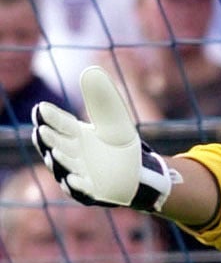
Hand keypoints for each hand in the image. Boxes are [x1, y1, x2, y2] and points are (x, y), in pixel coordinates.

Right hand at [32, 66, 179, 210]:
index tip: (41, 109)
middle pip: (56, 145)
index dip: (49, 117)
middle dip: (47, 139)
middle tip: (41, 130)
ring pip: (64, 168)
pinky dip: (75, 186)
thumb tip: (91, 71)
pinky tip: (73, 180)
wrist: (138, 173)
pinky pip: (80, 191)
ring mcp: (78, 174)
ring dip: (59, 161)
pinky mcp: (90, 192)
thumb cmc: (120, 145)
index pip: (58, 124)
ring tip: (56, 153)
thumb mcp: (115, 121)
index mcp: (74, 135)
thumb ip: (102, 99)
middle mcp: (71, 154)